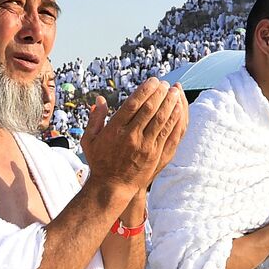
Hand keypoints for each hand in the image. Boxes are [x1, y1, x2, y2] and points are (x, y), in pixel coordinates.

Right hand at [80, 79, 185, 193]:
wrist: (112, 187)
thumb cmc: (99, 162)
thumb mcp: (90, 140)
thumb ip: (95, 118)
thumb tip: (99, 99)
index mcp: (114, 130)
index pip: (133, 104)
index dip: (145, 90)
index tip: (153, 81)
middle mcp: (130, 136)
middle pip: (149, 109)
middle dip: (159, 93)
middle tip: (165, 84)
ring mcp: (145, 146)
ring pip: (161, 119)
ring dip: (169, 103)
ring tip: (174, 91)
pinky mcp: (155, 154)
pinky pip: (167, 133)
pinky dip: (174, 119)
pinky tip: (178, 109)